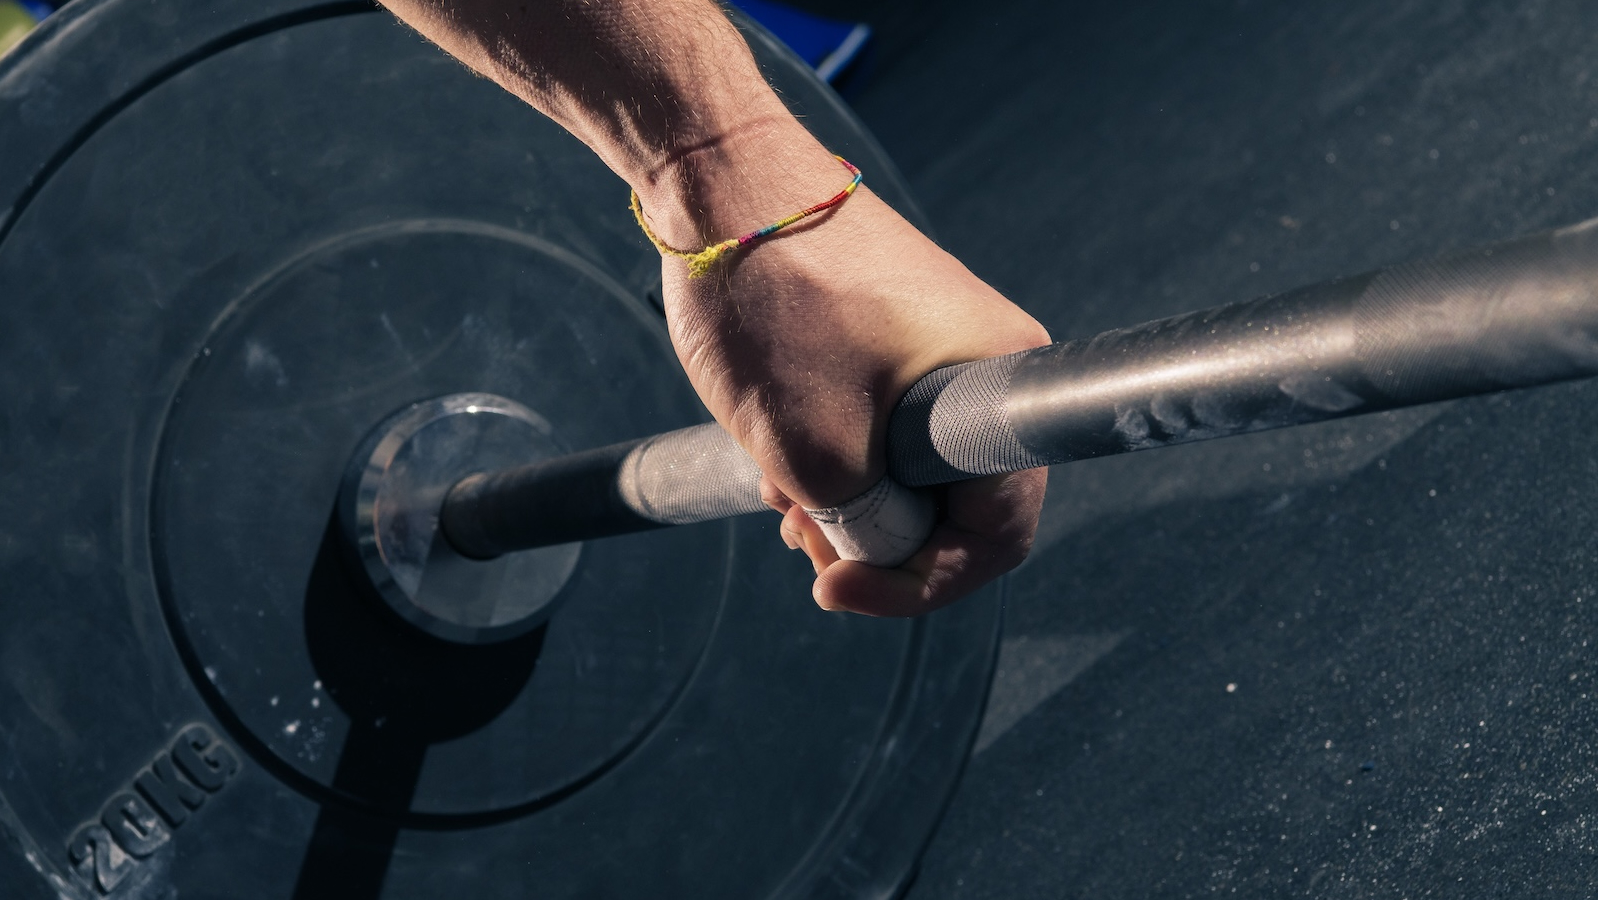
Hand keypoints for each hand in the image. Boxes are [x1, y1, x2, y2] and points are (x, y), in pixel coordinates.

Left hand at [643, 130, 1050, 615]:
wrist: (718, 178)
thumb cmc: (774, 297)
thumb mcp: (814, 450)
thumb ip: (862, 527)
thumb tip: (875, 551)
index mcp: (997, 390)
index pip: (997, 533)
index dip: (922, 583)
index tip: (838, 589)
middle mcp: (986, 366)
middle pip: (951, 506)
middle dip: (872, 540)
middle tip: (798, 537)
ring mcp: (937, 348)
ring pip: (905, 469)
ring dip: (842, 500)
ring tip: (776, 489)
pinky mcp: (891, 336)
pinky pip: (878, 425)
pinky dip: (831, 454)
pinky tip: (776, 453)